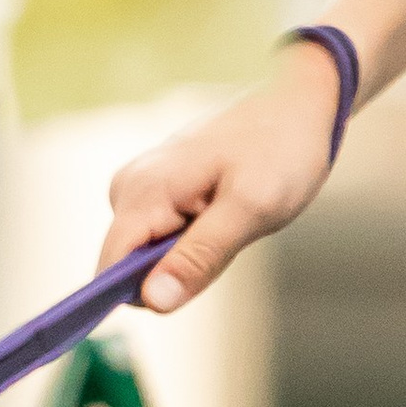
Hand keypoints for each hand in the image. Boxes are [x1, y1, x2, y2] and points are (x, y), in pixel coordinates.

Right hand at [105, 38, 344, 312]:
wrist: (297, 105)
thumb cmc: (281, 150)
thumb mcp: (250, 210)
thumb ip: (199, 258)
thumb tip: (152, 301)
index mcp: (142, 192)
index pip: (108, 271)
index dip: (142, 295)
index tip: (194, 282)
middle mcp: (128, 187)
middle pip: (129, 268)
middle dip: (176, 271)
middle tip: (227, 235)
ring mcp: (139, 186)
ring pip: (147, 256)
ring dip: (188, 255)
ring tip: (229, 218)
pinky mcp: (154, 190)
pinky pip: (160, 238)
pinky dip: (193, 239)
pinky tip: (222, 210)